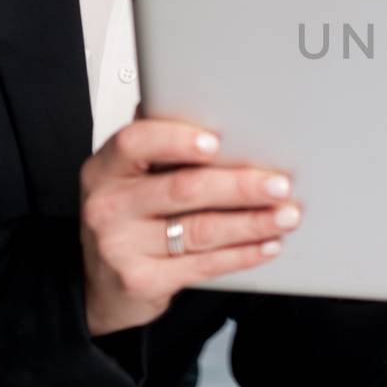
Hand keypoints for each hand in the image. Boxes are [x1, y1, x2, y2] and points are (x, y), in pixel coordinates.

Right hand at [80, 119, 301, 336]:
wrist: (101, 281)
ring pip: (200, 230)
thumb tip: (212, 105)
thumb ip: (162, 145)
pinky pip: (203, 265)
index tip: (217, 141)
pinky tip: (267, 244)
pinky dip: (242, 254)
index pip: (136, 143)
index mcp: (106, 168)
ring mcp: (121, 246)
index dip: (177, 140)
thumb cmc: (127, 216)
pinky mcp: (141, 280)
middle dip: (240, 185)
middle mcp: (107, 205)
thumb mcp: (131, 177)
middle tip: (279, 183)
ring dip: (252, 222)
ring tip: (286, 215)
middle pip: (183, 189)